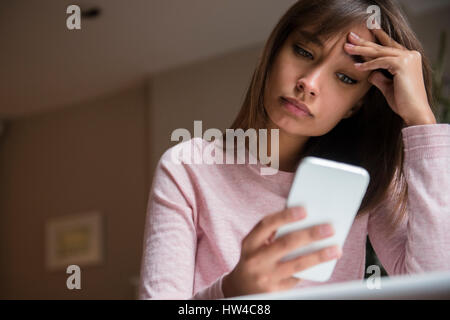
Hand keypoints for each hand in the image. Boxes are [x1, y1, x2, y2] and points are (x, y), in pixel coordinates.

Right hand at [222, 207, 341, 297]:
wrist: (241, 289)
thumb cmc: (253, 260)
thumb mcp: (255, 244)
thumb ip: (272, 232)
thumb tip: (301, 218)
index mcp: (250, 243)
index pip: (267, 225)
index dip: (285, 216)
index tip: (304, 210)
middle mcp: (256, 260)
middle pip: (286, 243)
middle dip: (310, 235)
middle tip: (329, 229)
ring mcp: (266, 276)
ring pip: (297, 264)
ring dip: (319, 256)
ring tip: (335, 249)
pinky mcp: (276, 290)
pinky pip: (298, 277)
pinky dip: (311, 269)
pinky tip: (323, 263)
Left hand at [344, 29, 435, 126]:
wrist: (414, 111)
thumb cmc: (402, 101)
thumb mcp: (387, 86)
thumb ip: (379, 76)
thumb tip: (369, 73)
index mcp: (409, 58)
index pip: (389, 45)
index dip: (378, 37)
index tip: (367, 29)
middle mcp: (411, 55)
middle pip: (382, 46)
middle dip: (364, 41)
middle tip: (350, 36)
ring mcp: (408, 58)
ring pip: (380, 51)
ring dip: (361, 49)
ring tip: (347, 47)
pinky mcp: (403, 64)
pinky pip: (381, 61)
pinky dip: (368, 65)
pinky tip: (357, 67)